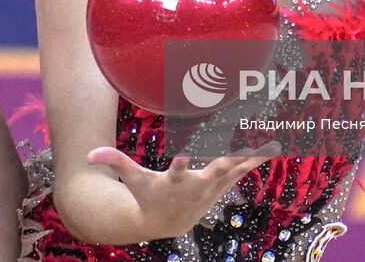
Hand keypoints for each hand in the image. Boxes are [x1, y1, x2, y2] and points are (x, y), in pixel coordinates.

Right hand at [87, 142, 281, 240]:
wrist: (167, 222)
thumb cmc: (148, 195)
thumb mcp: (133, 180)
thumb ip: (115, 162)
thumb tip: (90, 154)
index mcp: (174, 181)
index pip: (178, 170)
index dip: (182, 162)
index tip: (185, 151)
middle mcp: (198, 185)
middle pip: (216, 168)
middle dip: (230, 156)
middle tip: (244, 142)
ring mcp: (214, 187)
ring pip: (236, 169)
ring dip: (253, 156)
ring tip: (273, 141)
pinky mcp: (222, 186)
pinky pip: (242, 170)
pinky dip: (256, 158)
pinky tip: (275, 145)